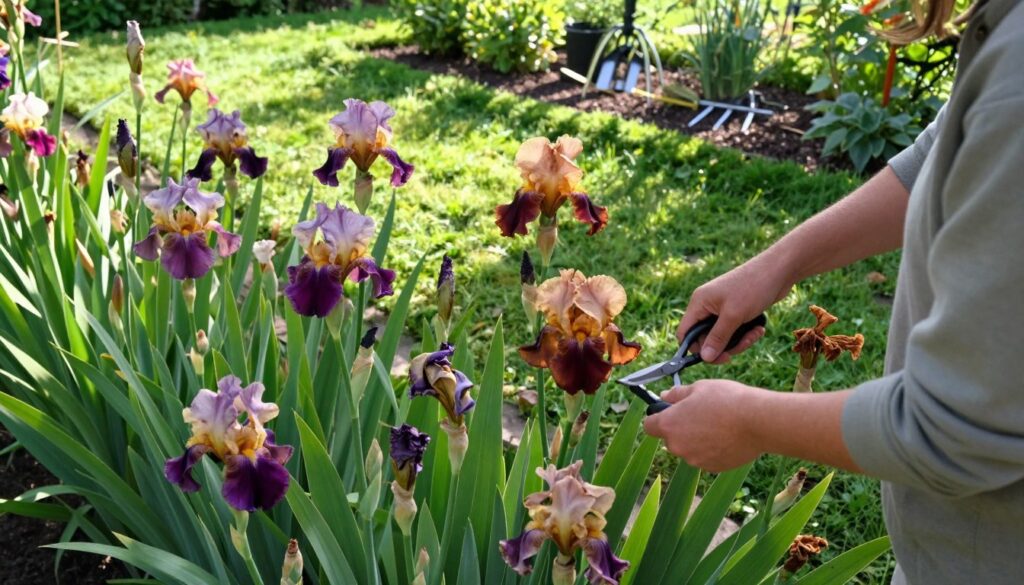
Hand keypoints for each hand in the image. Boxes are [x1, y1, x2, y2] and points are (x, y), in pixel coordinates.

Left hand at [642, 380, 763, 472]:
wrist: (757, 421)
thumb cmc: (726, 400)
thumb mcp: (699, 388)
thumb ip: (677, 394)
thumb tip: (664, 396)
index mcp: (669, 424)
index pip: (649, 426)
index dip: (657, 418)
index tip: (670, 412)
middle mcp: (677, 446)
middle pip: (671, 439)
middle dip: (681, 428)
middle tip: (701, 414)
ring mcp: (695, 460)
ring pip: (689, 449)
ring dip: (697, 439)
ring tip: (718, 424)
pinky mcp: (712, 468)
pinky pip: (705, 457)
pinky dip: (711, 449)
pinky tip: (727, 436)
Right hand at [677, 256, 791, 363]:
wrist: (778, 270)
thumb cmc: (753, 287)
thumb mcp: (733, 316)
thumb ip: (717, 338)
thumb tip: (705, 358)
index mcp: (699, 303)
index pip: (685, 333)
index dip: (696, 349)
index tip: (715, 356)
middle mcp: (707, 306)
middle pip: (706, 338)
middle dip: (725, 346)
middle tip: (742, 345)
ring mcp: (721, 308)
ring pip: (722, 336)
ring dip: (739, 341)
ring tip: (755, 334)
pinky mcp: (735, 310)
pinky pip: (735, 330)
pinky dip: (746, 333)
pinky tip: (759, 329)